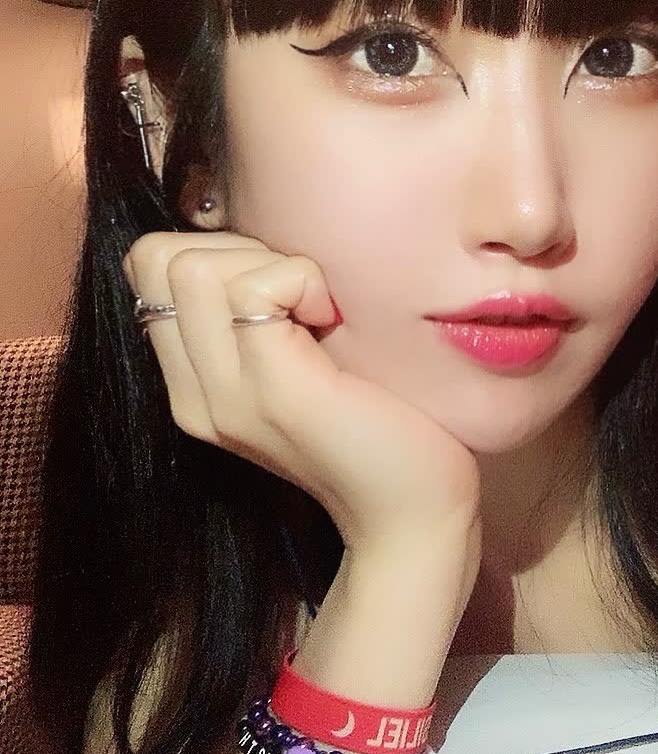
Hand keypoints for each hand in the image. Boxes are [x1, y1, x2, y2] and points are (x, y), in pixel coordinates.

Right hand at [121, 233, 482, 561]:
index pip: (148, 266)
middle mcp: (195, 395)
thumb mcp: (296, 363)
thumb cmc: (375, 423)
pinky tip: (334, 318)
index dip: (214, 249)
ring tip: (319, 309)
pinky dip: (302, 279)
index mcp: (193, 385)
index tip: (280, 287)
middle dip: (239, 248)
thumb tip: (253, 240)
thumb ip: (257, 315)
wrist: (413, 513)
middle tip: (303, 295)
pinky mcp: (275, 392)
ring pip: (194, 267)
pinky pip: (256, 289)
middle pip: (159, 257)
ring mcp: (228, 397)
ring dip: (270, 263)